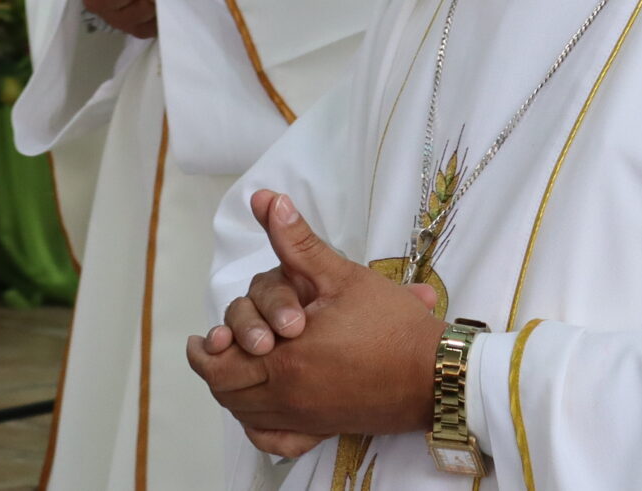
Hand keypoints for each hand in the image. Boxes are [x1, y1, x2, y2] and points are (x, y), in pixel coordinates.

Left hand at [186, 191, 445, 445]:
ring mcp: (307, 418)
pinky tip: (260, 409)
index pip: (222, 363)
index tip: (205, 338)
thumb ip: (296, 241)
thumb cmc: (392, 326)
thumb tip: (265, 200)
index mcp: (287, 358)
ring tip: (230, 369)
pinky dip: (260, 428)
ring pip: (248, 415)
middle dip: (214, 368)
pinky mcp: (325, 430)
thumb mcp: (341, 275)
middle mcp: (290, 396)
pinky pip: (277, 441)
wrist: (437, 373)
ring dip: (232, 393)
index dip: (206, 350)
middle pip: (228, 392)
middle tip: (212, 349)